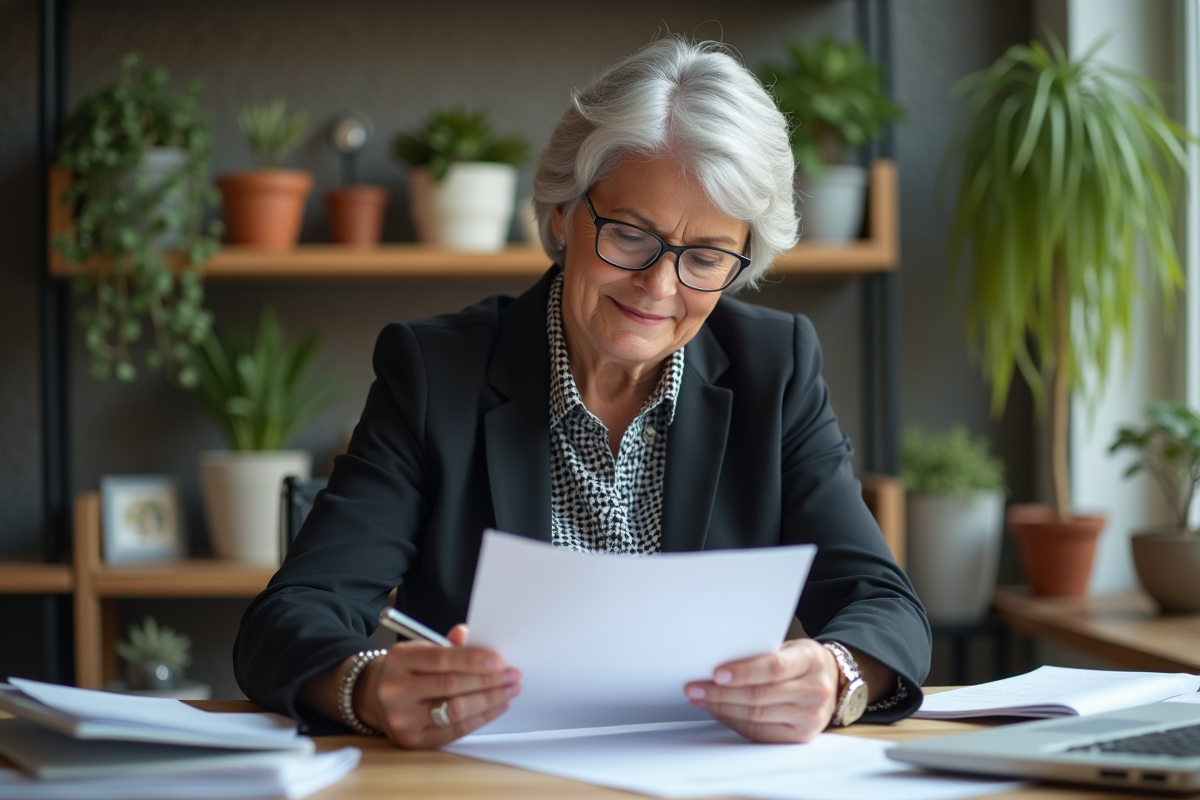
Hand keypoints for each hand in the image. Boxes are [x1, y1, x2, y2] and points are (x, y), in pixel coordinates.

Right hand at [356, 624, 520, 747]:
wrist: (373, 697)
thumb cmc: (405, 670)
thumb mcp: (419, 649)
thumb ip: (447, 645)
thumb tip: (472, 636)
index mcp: (399, 660)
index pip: (441, 659)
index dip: (472, 660)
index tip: (498, 660)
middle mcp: (396, 691)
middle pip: (450, 686)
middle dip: (488, 681)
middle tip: (512, 675)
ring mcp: (403, 719)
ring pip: (455, 710)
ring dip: (488, 700)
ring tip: (509, 691)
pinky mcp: (413, 740)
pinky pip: (454, 731)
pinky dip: (480, 718)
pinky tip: (496, 707)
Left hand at [684, 639, 838, 742]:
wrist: (831, 681)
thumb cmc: (802, 661)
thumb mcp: (790, 647)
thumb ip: (762, 654)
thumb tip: (718, 663)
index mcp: (811, 660)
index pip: (774, 668)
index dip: (743, 672)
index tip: (716, 673)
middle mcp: (815, 691)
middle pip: (760, 696)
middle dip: (722, 693)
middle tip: (696, 687)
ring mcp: (810, 717)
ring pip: (756, 716)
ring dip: (722, 708)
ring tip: (701, 699)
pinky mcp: (800, 736)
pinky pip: (760, 733)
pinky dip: (734, 722)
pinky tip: (719, 712)